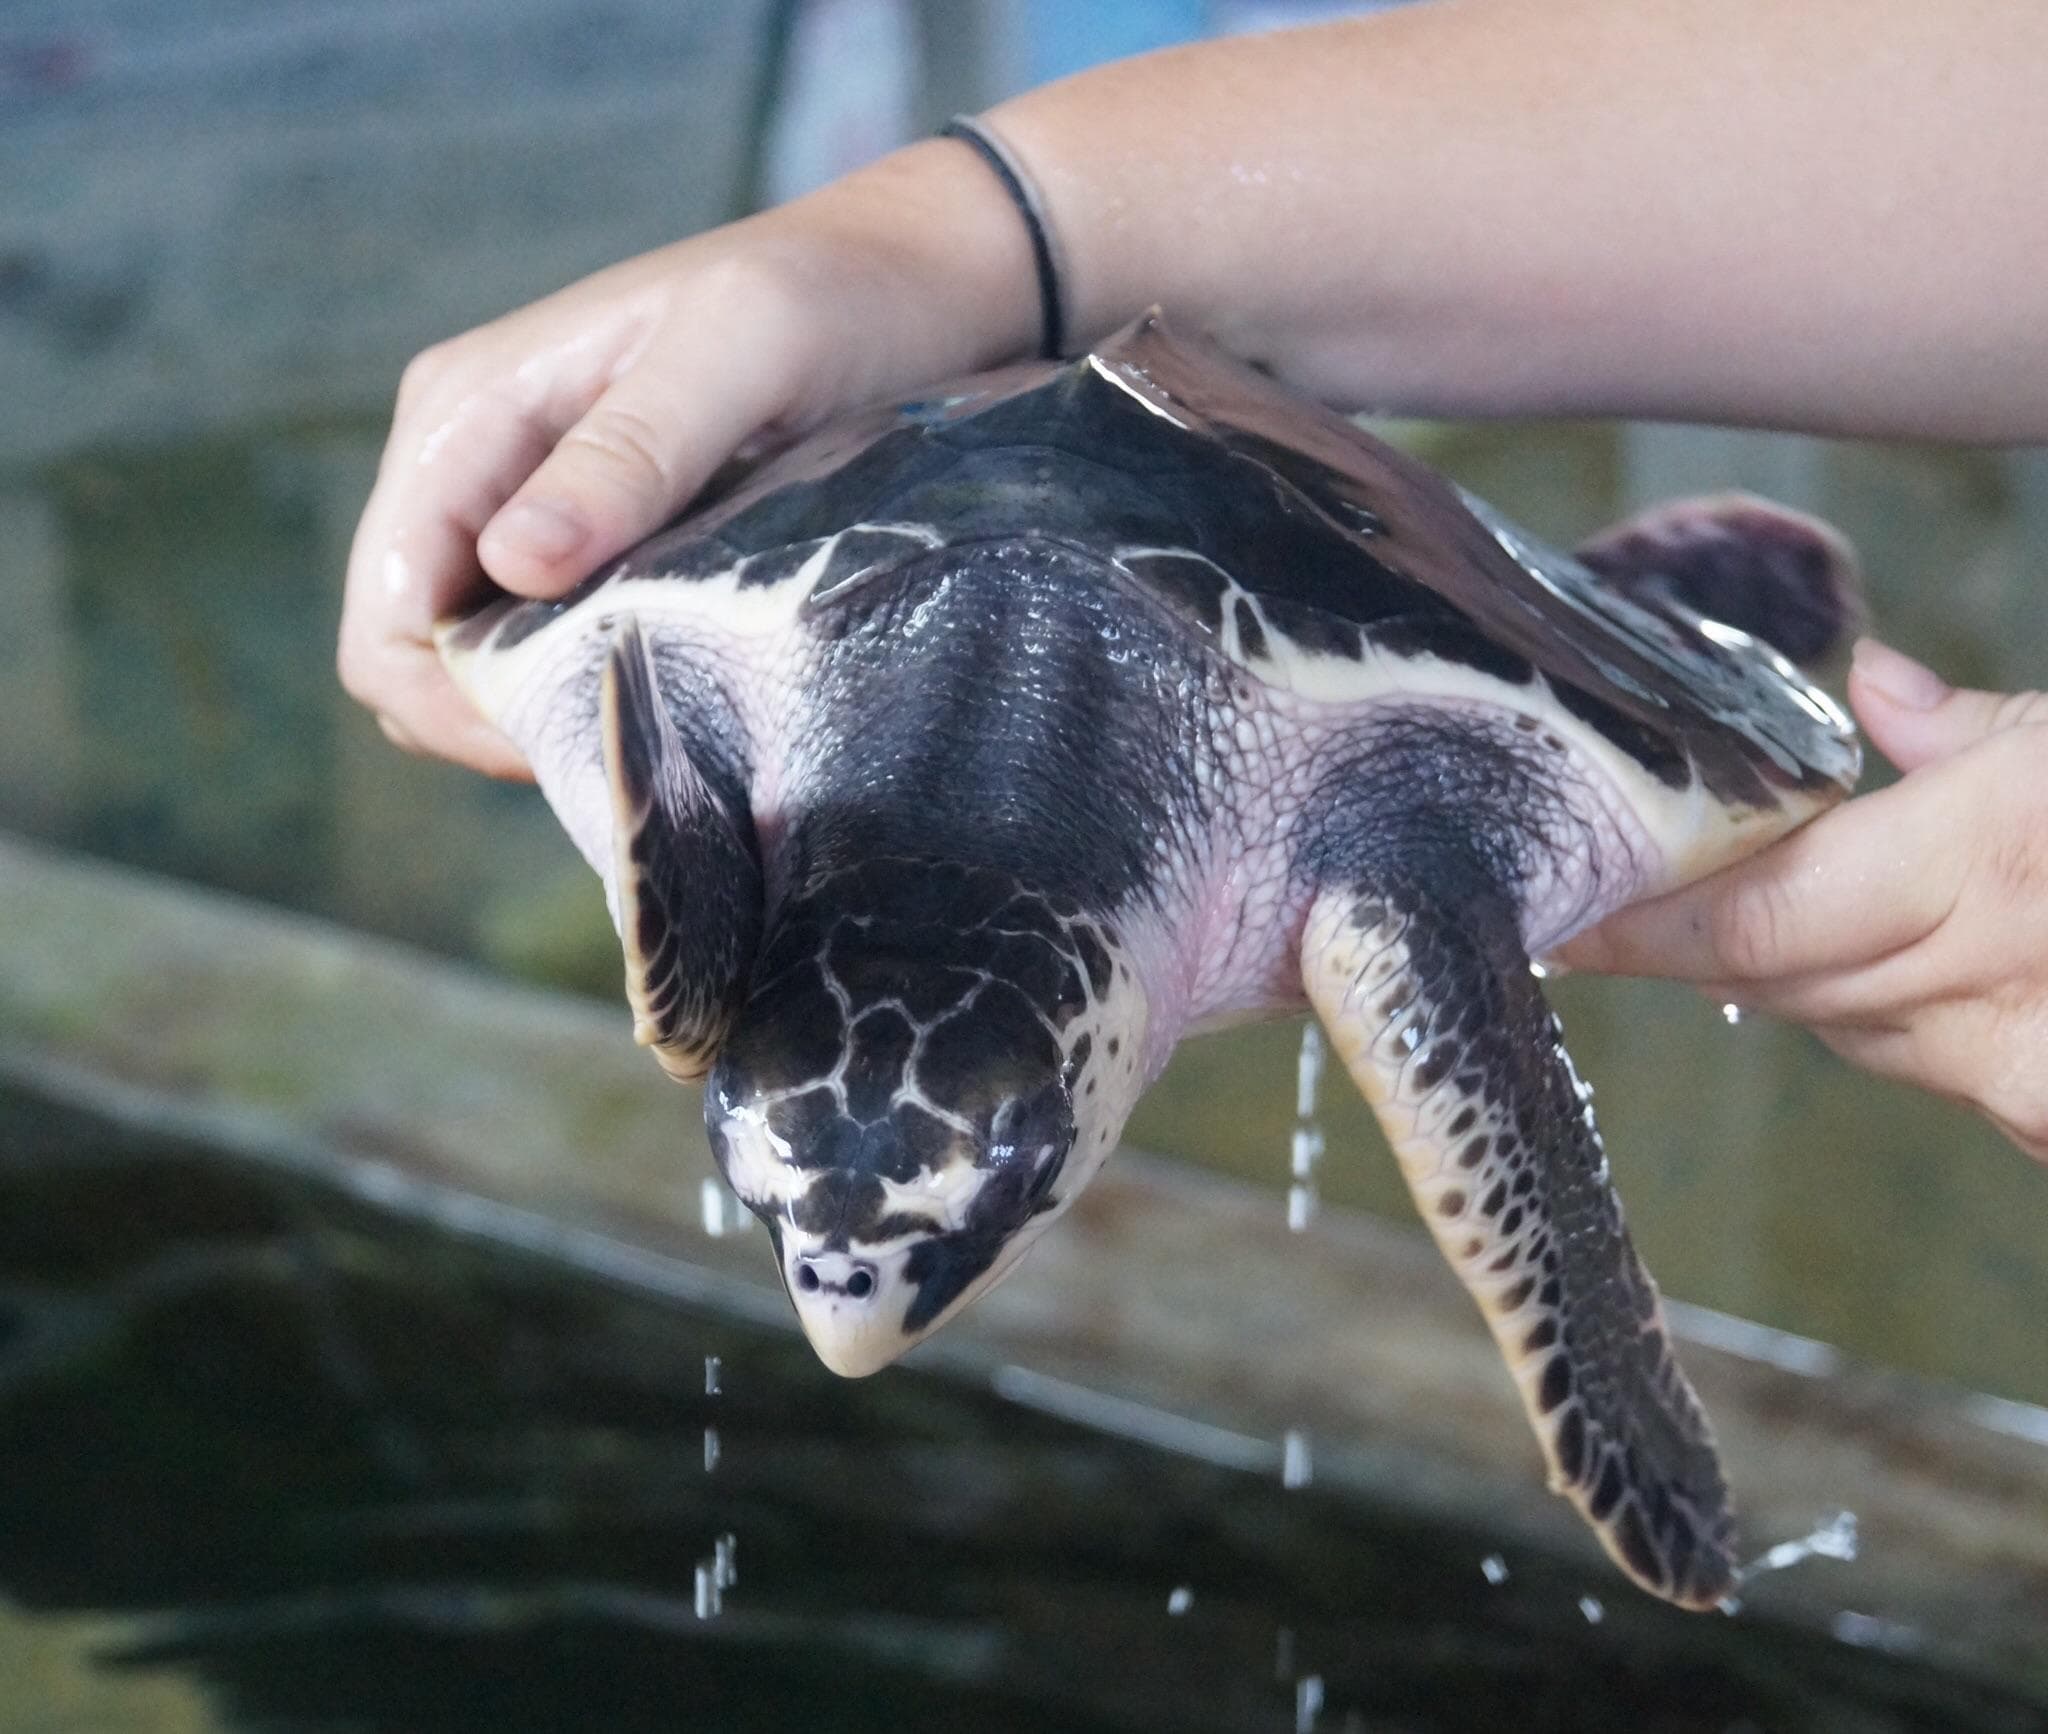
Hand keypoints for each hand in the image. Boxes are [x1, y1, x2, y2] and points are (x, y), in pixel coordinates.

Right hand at [337, 142, 1037, 776]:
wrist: (910, 278)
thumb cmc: (829, 296)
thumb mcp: (740, 352)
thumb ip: (630, 452)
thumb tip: (515, 564)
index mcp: (471, 411)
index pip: (390, 607)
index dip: (455, 702)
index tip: (574, 739)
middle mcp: (475, 459)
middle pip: (415, 648)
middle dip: (493, 717)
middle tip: (625, 746)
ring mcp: (527, 499)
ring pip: (476, 656)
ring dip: (543, 708)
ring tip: (658, 719)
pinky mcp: (593, 533)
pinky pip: (544, 638)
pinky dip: (586, 682)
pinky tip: (670, 687)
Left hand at [1556, 639, 2047, 1162]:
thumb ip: (1971, 731)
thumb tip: (1877, 683)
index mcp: (1983, 861)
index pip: (1752, 915)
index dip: (1638, 925)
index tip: (1554, 917)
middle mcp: (1986, 982)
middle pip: (1772, 979)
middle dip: (1685, 945)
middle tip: (1598, 910)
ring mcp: (2017, 1074)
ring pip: (1838, 1025)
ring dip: (1787, 973)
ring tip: (1739, 914)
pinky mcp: (2043, 1122)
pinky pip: (1921, 1065)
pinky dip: (1890, 1012)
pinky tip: (1892, 963)